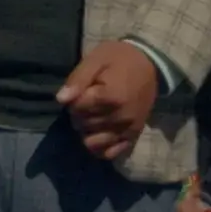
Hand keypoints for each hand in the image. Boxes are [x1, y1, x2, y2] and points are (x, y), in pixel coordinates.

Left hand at [59, 41, 162, 162]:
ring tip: (93, 116)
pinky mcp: (133, 136)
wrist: (150, 63)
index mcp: (111, 97)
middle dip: (79, 113)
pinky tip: (99, 133)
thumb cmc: (120, 58)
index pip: (76, 108)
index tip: (82, 90)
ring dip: (87, 130)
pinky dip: (100, 146)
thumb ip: (78, 79)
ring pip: (93, 142)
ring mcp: (128, 129)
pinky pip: (110, 153)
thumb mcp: (96, 59)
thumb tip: (60, 99)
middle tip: (87, 100)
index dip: (73, 99)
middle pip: (83, 125)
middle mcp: (120, 117)